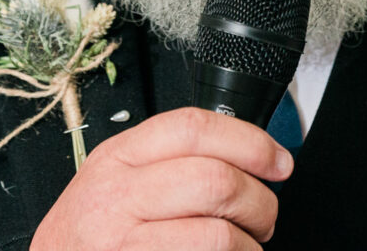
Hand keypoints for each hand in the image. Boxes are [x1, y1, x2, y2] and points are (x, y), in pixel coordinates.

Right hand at [31, 106, 293, 249]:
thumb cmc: (88, 240)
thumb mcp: (113, 184)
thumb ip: (166, 163)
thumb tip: (244, 156)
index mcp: (116, 160)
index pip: (192, 128)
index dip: (249, 141)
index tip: (277, 160)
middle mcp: (116, 199)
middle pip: (215, 180)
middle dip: (259, 201)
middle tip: (263, 216)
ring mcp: (124, 244)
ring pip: (218, 235)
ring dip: (248, 246)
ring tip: (243, 248)